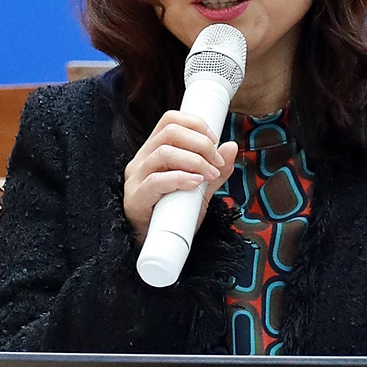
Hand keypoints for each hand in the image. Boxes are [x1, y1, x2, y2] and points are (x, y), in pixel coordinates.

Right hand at [124, 109, 237, 244]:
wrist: (156, 246)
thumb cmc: (173, 215)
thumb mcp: (200, 189)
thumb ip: (215, 170)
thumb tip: (232, 146)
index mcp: (153, 151)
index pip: (169, 120)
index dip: (195, 124)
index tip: (215, 140)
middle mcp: (141, 160)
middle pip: (169, 133)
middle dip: (200, 144)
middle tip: (217, 162)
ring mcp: (135, 179)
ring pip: (163, 153)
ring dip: (195, 161)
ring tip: (210, 175)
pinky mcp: (135, 198)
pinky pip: (156, 181)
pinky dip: (180, 178)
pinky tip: (195, 183)